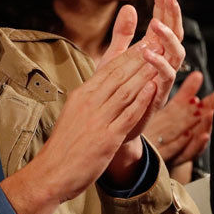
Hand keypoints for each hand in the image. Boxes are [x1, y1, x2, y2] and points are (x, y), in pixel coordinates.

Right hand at [1, 45, 162, 213]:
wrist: (51, 172)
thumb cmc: (64, 146)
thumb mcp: (75, 113)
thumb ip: (90, 98)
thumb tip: (101, 85)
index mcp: (82, 95)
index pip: (109, 69)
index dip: (130, 54)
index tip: (145, 42)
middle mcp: (90, 102)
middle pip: (120, 74)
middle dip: (141, 57)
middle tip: (158, 41)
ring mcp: (98, 119)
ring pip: (126, 90)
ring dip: (145, 73)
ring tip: (161, 59)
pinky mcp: (106, 138)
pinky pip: (127, 115)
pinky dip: (142, 100)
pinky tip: (153, 88)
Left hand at [100, 0, 186, 176]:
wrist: (112, 124)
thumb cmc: (115, 91)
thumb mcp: (115, 58)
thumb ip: (123, 35)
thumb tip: (129, 7)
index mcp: (155, 53)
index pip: (165, 25)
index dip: (165, 7)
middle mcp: (163, 65)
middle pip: (176, 36)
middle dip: (174, 17)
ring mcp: (162, 81)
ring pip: (176, 57)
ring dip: (168, 40)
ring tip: (155, 26)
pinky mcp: (156, 98)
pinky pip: (165, 81)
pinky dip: (160, 67)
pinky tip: (148, 53)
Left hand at [142, 72, 213, 167]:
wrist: (150, 152)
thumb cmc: (167, 131)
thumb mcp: (176, 109)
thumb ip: (187, 93)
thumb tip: (198, 74)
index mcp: (194, 119)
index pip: (207, 106)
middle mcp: (194, 132)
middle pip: (207, 120)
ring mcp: (188, 145)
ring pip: (200, 134)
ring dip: (207, 126)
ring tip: (211, 115)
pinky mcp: (179, 157)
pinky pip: (189, 152)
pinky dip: (197, 145)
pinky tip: (202, 136)